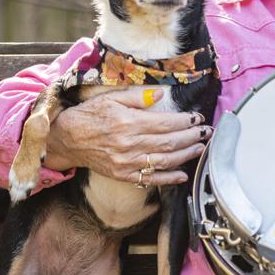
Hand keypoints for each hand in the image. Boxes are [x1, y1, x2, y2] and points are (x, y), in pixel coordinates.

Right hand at [43, 88, 209, 185]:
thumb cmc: (90, 115)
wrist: (67, 139)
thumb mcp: (111, 98)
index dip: (185, 121)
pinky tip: (182, 174)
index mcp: (128, 122)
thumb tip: (160, 95)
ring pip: (164, 160)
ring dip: (186, 155)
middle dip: (191, 136)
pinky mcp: (124, 174)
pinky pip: (151, 179)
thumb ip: (138, 97)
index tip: (197, 117)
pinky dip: (169, 178)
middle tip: (206, 132)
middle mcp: (130, 144)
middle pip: (169, 142)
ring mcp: (127, 162)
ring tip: (200, 148)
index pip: (165, 123)